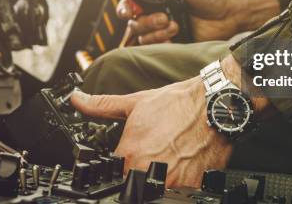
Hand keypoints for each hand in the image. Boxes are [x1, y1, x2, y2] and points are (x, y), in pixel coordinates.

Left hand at [71, 76, 230, 186]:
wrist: (215, 105)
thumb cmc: (178, 104)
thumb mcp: (135, 102)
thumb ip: (102, 106)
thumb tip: (77, 100)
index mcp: (129, 154)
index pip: (114, 173)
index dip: (122, 163)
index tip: (133, 153)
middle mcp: (147, 172)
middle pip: (134, 183)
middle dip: (141, 170)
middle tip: (155, 152)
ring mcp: (171, 183)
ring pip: (156, 189)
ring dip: (160, 177)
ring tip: (170, 156)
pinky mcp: (191, 187)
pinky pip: (179, 192)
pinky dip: (180, 180)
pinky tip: (184, 162)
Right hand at [117, 0, 279, 43]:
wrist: (229, 15)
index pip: (130, 5)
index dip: (125, 9)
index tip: (130, 11)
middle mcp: (156, 14)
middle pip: (134, 24)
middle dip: (147, 22)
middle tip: (165, 17)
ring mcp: (163, 30)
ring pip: (143, 38)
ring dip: (157, 33)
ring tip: (175, 25)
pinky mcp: (172, 44)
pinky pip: (156, 49)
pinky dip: (163, 42)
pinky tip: (176, 34)